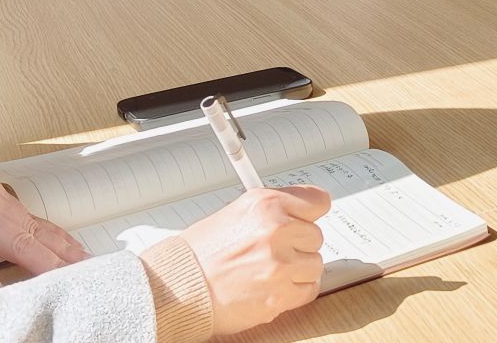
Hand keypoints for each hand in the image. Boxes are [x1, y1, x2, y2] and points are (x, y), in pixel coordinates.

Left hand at [0, 117, 87, 311]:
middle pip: (26, 250)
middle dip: (52, 275)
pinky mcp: (8, 198)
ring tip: (92, 278)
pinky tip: (80, 253)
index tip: (11, 317)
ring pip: (42, 235)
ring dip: (68, 257)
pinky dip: (62, 239)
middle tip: (74, 296)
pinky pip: (41, 222)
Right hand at [179, 186, 330, 335]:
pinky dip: (295, 290)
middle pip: (316, 235)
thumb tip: (302, 210)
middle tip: (275, 250)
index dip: (311, 212)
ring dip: (298, 269)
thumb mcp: (237, 212)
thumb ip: (274, 209)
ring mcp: (280, 265)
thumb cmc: (201, 253)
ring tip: (270, 269)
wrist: (179, 287)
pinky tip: (274, 285)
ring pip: (315, 264)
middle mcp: (276, 231)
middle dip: (299, 244)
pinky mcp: (280, 295)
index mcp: (266, 204)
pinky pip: (309, 289)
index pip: (318, 201)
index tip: (308, 218)